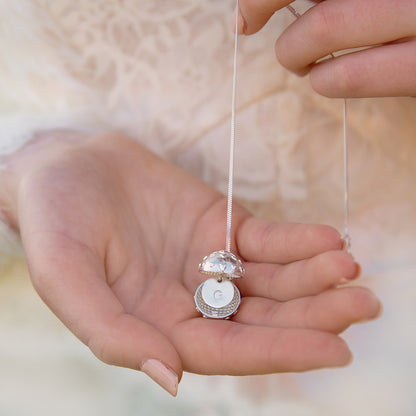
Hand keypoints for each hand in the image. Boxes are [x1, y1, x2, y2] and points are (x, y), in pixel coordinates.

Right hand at [0, 131, 379, 395]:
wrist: (65, 166)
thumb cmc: (54, 224)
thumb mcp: (65, 278)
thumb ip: (112, 333)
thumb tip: (170, 377)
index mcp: (157, 327)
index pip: (227, 351)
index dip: (279, 352)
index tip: (334, 349)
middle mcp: (190, 300)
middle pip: (263, 318)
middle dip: (313, 313)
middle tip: (362, 304)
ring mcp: (208, 261)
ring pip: (272, 280)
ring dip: (314, 275)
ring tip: (350, 267)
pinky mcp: (219, 224)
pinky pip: (265, 238)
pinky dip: (296, 240)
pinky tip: (327, 239)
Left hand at [234, 0, 415, 97]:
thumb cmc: (410, 10)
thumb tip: (279, 0)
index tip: (247, 10)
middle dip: (261, 4)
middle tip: (250, 24)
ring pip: (322, 27)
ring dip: (293, 51)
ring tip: (299, 61)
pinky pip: (347, 75)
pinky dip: (322, 81)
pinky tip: (322, 79)